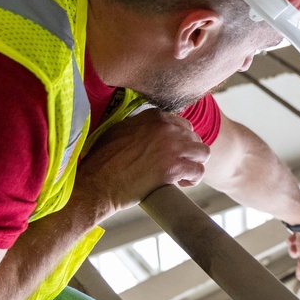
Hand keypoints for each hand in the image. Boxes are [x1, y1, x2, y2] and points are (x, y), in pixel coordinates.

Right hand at [72, 110, 209, 220]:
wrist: (96, 183)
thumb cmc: (103, 161)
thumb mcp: (120, 130)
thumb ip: (141, 126)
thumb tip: (152, 131)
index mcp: (154, 117)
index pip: (183, 125)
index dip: (180, 141)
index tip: (171, 153)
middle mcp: (166, 128)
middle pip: (195, 138)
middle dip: (188, 153)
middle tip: (175, 166)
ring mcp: (171, 147)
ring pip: (203, 153)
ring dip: (194, 164)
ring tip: (181, 175)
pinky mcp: (173, 168)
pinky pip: (198, 171)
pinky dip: (193, 179)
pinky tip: (181, 183)